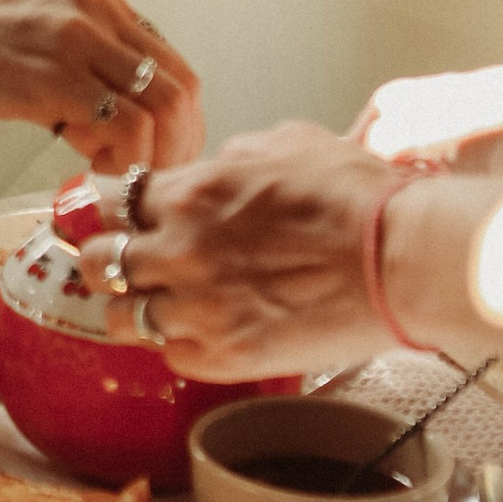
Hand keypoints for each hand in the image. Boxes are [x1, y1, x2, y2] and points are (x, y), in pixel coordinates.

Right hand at [0, 0, 202, 175]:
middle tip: (150, 184)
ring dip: (151, 159)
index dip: (172, 118)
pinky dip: (120, 163)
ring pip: (162, 108)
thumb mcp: (23, 34)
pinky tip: (85, 171)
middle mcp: (92, 3)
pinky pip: (124, 128)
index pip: (166, 59)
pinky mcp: (49, 75)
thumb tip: (108, 116)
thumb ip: (74, 60)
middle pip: (178, 84)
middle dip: (176, 145)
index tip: (155, 156)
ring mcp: (73, 36)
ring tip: (112, 181)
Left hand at [66, 123, 401, 375]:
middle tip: (125, 266)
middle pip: (98, 262)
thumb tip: (214, 169)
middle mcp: (179, 249)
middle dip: (106, 261)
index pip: (104, 201)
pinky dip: (179, 345)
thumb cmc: (359, 199)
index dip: (106, 211)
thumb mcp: (287, 144)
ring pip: (119, 318)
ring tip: (161, 308)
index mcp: (189, 192)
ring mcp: (196, 308)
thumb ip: (232, 160)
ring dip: (134, 311)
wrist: (404, 259)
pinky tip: (205, 334)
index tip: (112, 218)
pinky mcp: (222, 357)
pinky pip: (169, 355)